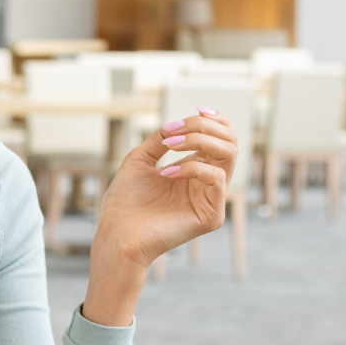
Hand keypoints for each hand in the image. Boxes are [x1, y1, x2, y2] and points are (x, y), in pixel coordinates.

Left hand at [82, 109, 236, 326]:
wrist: (116, 235)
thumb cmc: (125, 202)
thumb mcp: (140, 159)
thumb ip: (162, 139)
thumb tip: (177, 123)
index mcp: (195, 170)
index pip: (221, 138)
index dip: (215, 119)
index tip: (196, 109)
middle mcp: (207, 183)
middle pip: (230, 142)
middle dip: (204, 127)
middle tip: (175, 131)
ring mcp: (211, 200)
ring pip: (229, 155)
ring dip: (200, 140)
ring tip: (171, 145)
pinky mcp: (211, 216)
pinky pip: (216, 178)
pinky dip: (192, 167)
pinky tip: (167, 174)